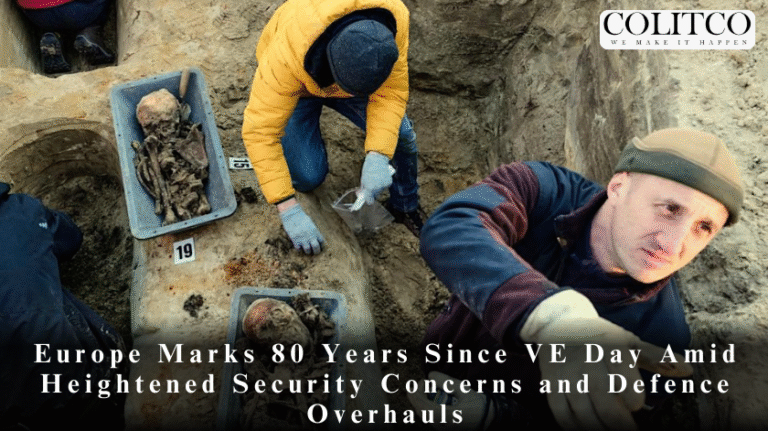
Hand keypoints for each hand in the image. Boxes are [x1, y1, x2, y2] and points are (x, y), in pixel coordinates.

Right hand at [277, 201, 324, 254]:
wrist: (292, 215)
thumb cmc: (301, 217)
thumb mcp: (310, 222)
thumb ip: (313, 230)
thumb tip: (315, 236)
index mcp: (315, 231)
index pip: (321, 241)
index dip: (320, 244)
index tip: (319, 244)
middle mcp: (310, 236)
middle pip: (316, 248)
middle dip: (316, 251)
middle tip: (315, 252)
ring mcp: (303, 239)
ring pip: (307, 250)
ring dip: (308, 251)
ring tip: (307, 251)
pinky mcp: (295, 240)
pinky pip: (298, 249)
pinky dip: (299, 249)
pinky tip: (299, 247)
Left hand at [352, 151, 393, 209]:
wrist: (378, 159)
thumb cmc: (368, 168)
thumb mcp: (363, 179)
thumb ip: (363, 188)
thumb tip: (361, 195)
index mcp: (369, 188)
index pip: (369, 201)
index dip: (367, 200)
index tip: (366, 199)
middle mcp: (377, 188)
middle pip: (375, 196)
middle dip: (372, 193)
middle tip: (370, 187)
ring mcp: (384, 185)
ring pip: (380, 191)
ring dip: (378, 188)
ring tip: (376, 179)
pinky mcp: (389, 182)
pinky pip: (385, 187)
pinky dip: (383, 184)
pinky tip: (381, 177)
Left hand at [407, 371, 494, 430]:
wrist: (491, 420)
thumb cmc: (479, 405)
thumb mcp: (464, 390)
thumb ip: (446, 381)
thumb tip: (430, 375)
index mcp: (446, 417)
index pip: (423, 406)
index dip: (418, 392)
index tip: (422, 380)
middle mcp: (441, 426)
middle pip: (420, 412)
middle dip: (415, 397)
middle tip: (418, 383)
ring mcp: (442, 429)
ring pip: (424, 416)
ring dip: (419, 402)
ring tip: (424, 389)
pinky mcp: (444, 429)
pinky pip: (429, 418)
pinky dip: (425, 407)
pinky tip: (429, 398)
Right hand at [520, 290, 691, 430]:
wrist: (557, 323)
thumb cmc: (600, 336)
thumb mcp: (629, 342)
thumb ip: (658, 358)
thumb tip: (689, 370)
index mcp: (611, 350)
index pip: (626, 384)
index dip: (633, 399)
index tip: (636, 405)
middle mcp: (588, 362)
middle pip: (606, 405)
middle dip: (620, 424)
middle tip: (628, 429)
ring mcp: (567, 375)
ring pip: (584, 414)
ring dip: (599, 428)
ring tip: (609, 429)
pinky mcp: (551, 384)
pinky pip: (562, 414)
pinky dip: (574, 426)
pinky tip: (586, 426)